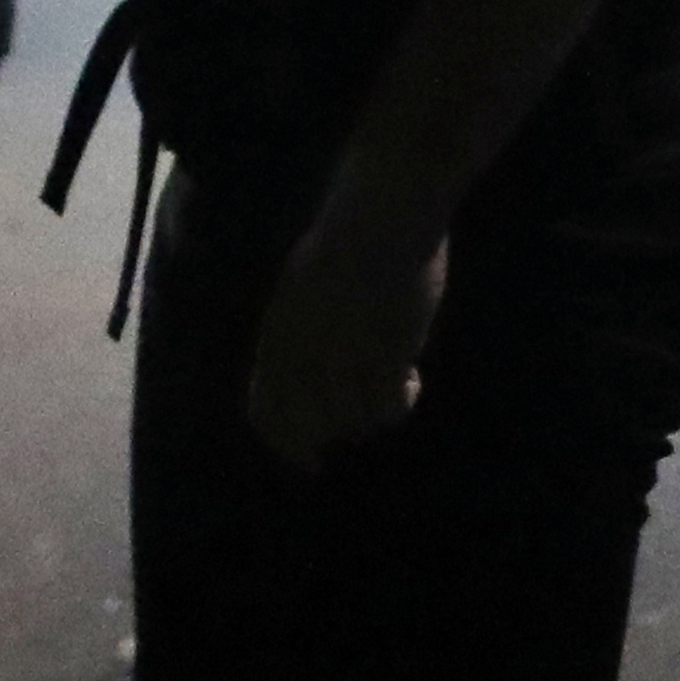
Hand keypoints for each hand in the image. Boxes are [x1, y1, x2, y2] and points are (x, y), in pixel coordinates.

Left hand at [244, 201, 444, 472]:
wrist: (381, 220)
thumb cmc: (346, 238)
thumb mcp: (302, 287)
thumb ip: (301, 332)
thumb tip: (307, 370)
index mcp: (276, 338)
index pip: (266, 414)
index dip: (285, 443)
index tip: (308, 461)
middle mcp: (303, 359)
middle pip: (312, 427)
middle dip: (335, 432)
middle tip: (360, 418)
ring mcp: (343, 360)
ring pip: (355, 422)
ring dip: (374, 412)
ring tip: (395, 383)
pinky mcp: (384, 357)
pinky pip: (389, 407)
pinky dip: (402, 401)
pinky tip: (413, 380)